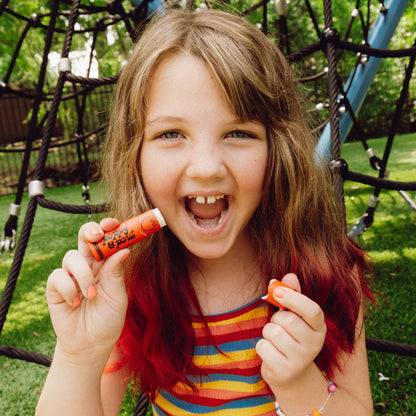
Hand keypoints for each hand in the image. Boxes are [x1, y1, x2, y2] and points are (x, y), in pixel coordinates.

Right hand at [46, 218, 129, 359]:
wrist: (91, 344)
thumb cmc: (108, 319)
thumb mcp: (117, 296)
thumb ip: (116, 273)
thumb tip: (124, 249)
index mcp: (105, 265)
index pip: (106, 240)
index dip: (109, 228)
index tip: (115, 223)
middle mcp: (88, 266)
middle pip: (84, 237)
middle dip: (90, 231)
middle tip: (97, 236)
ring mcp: (71, 275)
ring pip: (72, 257)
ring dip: (83, 275)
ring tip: (91, 295)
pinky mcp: (55, 288)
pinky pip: (58, 276)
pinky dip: (68, 288)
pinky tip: (75, 302)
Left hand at [256, 273, 326, 390]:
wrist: (290, 374)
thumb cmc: (290, 336)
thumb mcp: (294, 316)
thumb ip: (292, 295)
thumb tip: (289, 274)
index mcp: (319, 327)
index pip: (312, 310)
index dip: (293, 298)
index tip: (276, 290)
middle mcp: (314, 344)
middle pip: (287, 320)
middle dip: (275, 318)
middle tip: (278, 325)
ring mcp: (301, 360)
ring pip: (273, 332)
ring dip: (267, 332)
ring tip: (275, 340)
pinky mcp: (285, 372)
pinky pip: (263, 347)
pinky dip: (262, 346)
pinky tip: (271, 353)